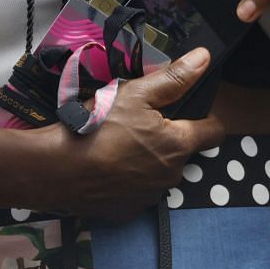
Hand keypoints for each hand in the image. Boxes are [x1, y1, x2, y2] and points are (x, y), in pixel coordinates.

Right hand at [53, 49, 226, 218]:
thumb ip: (174, 78)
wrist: (56, 170)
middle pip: (182, 152)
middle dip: (168, 138)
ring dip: (147, 160)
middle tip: (138, 124)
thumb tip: (204, 57)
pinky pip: (137, 191)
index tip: (191, 113)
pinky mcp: (128, 211)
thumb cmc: (98, 126)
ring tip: (118, 145)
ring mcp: (150, 196)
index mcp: (178, 144)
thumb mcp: (136, 94)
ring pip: (159, 172)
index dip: (207, 119)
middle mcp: (172, 174)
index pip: (214, 132)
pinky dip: (128, 180)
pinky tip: (107, 168)